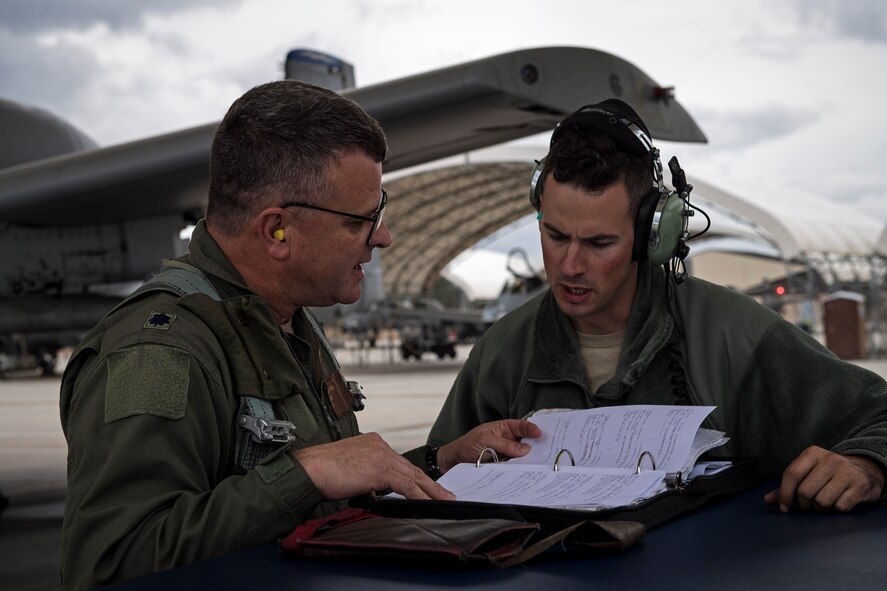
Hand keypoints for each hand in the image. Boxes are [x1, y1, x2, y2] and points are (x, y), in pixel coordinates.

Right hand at [291, 432, 454, 500]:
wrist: (309, 469)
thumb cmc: (321, 472)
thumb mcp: (349, 472)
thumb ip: (366, 478)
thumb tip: (374, 492)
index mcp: (372, 443)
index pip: (399, 462)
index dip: (414, 477)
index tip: (426, 487)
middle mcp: (380, 445)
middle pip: (410, 467)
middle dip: (430, 483)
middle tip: (446, 494)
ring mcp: (381, 455)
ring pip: (413, 475)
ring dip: (431, 491)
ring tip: (444, 501)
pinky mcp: (381, 469)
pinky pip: (406, 485)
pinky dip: (420, 496)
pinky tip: (428, 504)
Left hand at [436, 419, 541, 473]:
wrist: (453, 461)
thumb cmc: (466, 445)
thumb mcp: (484, 440)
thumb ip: (504, 444)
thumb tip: (524, 449)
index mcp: (502, 428)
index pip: (520, 426)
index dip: (531, 428)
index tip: (540, 434)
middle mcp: (506, 440)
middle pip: (525, 441)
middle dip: (536, 444)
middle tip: (547, 449)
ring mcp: (506, 454)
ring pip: (522, 456)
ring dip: (530, 459)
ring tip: (541, 463)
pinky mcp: (504, 466)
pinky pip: (515, 467)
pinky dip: (522, 469)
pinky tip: (528, 472)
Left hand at [764, 446, 884, 511]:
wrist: (866, 470)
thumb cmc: (829, 474)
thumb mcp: (809, 473)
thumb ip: (788, 486)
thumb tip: (768, 500)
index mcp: (812, 453)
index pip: (791, 474)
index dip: (784, 494)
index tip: (784, 507)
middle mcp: (829, 460)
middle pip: (805, 491)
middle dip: (803, 505)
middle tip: (807, 506)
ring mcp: (846, 472)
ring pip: (822, 501)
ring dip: (820, 509)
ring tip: (824, 503)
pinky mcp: (860, 485)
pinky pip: (840, 507)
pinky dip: (836, 510)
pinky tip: (839, 502)